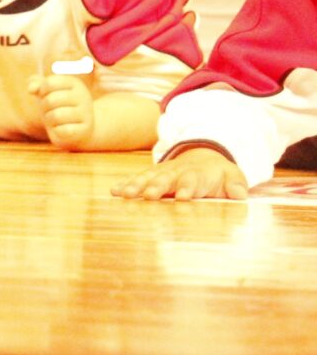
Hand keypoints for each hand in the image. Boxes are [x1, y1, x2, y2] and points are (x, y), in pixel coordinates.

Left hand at [28, 73, 95, 148]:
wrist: (77, 130)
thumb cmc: (57, 106)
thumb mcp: (46, 92)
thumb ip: (36, 84)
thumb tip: (31, 88)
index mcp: (74, 83)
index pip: (49, 83)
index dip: (42, 91)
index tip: (46, 94)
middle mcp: (83, 96)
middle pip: (50, 100)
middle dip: (44, 107)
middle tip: (51, 109)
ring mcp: (86, 113)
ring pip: (56, 116)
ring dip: (50, 119)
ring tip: (56, 119)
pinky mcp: (84, 129)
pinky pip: (62, 130)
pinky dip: (57, 131)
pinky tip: (62, 129)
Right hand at [113, 147, 249, 201]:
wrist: (203, 156)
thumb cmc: (218, 173)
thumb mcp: (233, 176)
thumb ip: (236, 185)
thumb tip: (239, 194)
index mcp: (199, 174)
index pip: (193, 180)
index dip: (188, 188)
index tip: (183, 198)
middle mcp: (177, 172)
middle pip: (166, 178)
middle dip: (157, 186)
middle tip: (149, 196)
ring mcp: (162, 173)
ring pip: (148, 177)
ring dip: (137, 185)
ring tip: (125, 194)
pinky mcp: (151, 176)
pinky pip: (137, 178)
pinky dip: (126, 184)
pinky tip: (114, 191)